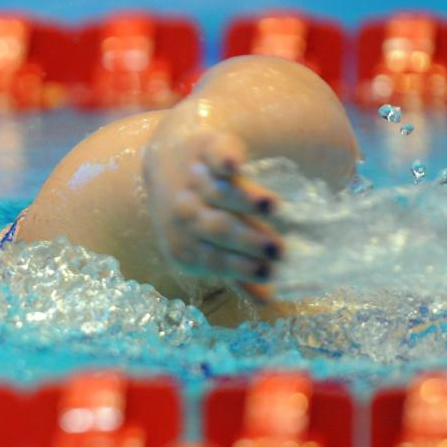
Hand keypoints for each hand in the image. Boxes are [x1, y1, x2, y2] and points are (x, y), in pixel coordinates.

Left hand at [145, 127, 283, 302]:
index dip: (240, 266)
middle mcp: (181, 213)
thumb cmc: (198, 214)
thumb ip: (237, 271)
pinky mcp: (204, 146)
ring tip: (271, 207)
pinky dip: (224, 159)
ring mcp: (191, 178)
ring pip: (216, 193)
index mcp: (181, 245)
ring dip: (242, 200)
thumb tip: (269, 299)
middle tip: (279, 249)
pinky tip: (235, 164)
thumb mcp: (210, 247)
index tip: (269, 271)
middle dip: (247, 240)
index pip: (212, 259)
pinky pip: (213, 155)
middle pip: (215, 227)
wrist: (168, 160)